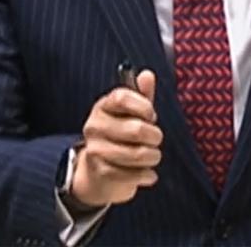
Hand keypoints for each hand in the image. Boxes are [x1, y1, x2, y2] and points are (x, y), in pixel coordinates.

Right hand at [70, 70, 161, 206]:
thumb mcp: (131, 114)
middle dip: (155, 136)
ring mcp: (96, 149)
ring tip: (153, 156)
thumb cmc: (121, 137)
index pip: (122, 98)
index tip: (152, 115)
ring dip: (153, 157)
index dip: (144, 106)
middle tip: (156, 139)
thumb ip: (142, 95)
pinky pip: (134, 174)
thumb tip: (147, 74)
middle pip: (136, 129)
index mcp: (103, 106)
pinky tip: (149, 173)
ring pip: (137, 154)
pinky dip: (147, 175)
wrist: (100, 173)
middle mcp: (94, 126)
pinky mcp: (101, 172)